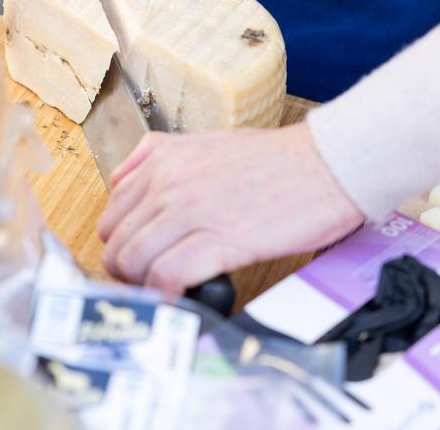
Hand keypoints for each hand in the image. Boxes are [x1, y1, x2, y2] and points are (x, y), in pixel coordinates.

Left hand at [97, 123, 365, 295]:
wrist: (327, 165)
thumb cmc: (276, 160)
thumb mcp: (206, 142)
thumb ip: (159, 156)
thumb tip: (122, 180)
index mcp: (163, 160)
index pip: (112, 214)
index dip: (122, 244)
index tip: (140, 259)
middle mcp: (168, 183)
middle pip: (116, 243)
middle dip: (129, 271)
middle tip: (153, 282)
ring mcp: (190, 211)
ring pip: (133, 262)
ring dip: (145, 286)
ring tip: (169, 292)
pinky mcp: (219, 240)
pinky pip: (167, 277)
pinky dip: (168, 295)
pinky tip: (185, 298)